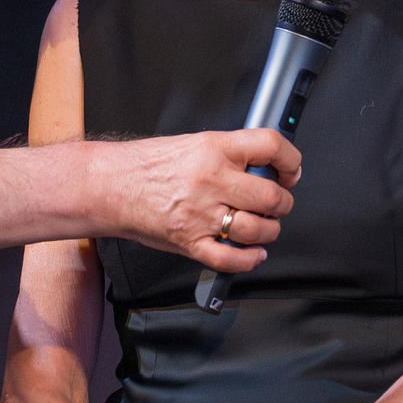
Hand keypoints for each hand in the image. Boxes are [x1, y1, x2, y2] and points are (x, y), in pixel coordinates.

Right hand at [98, 130, 300, 271]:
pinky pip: (230, 259)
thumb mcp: (195, 143)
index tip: (291, 171)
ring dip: (269, 231)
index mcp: (214, 148)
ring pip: (256, 229)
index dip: (291, 161)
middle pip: (270, 196)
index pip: (271, 147)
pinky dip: (249, 260)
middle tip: (277, 203)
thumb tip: (265, 166)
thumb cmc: (148, 164)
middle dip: (282, 203)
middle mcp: (211, 180)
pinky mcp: (189, 241)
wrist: (111, 185)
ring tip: (264, 226)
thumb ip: (230, 154)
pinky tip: (253, 252)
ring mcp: (200, 214)